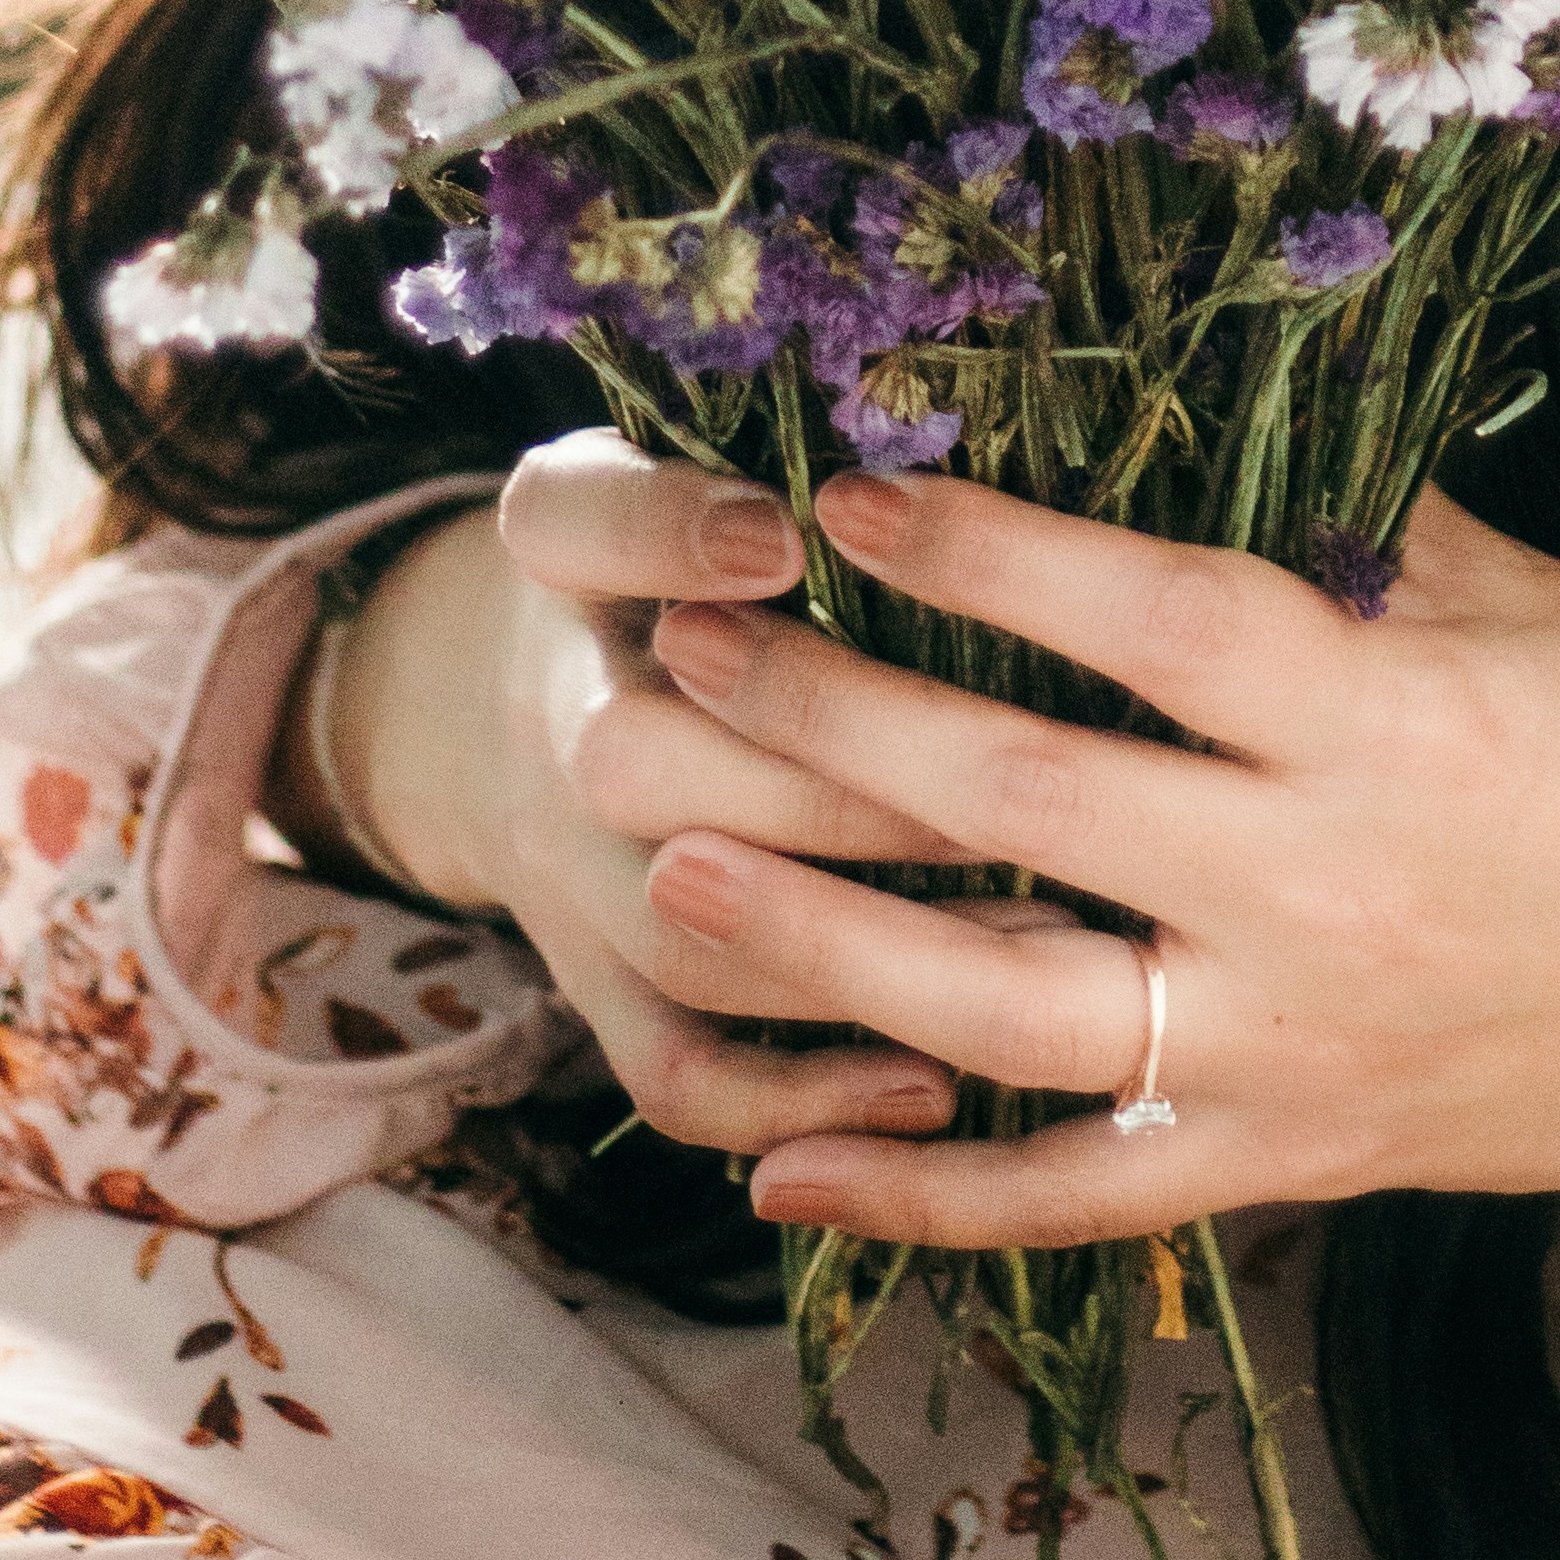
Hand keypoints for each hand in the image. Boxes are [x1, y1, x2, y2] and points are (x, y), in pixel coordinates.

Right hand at [291, 446, 964, 1163]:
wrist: (510, 704)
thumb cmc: (656, 561)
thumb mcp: (664, 465)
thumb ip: (715, 475)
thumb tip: (796, 519)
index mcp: (565, 559)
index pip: (585, 527)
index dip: (675, 535)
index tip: (783, 539)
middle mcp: (552, 728)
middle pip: (640, 767)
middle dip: (829, 782)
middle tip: (1014, 789)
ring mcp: (575, 880)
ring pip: (687, 936)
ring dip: (854, 946)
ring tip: (1048, 930)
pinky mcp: (604, 992)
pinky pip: (678, 1073)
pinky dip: (795, 1093)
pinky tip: (937, 1082)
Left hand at [621, 465, 1559, 1251]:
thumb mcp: (1544, 602)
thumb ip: (1365, 530)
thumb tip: (1201, 416)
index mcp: (1387, 715)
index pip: (1144, 618)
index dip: (983, 547)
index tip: (838, 486)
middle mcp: (1318, 886)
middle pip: (1026, 797)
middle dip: (830, 719)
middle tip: (677, 654)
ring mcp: (1296, 1043)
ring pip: (1010, 1008)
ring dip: (824, 944)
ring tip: (668, 877)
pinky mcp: (1297, 1163)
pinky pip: (1081, 1199)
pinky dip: (925, 1202)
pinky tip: (782, 1178)